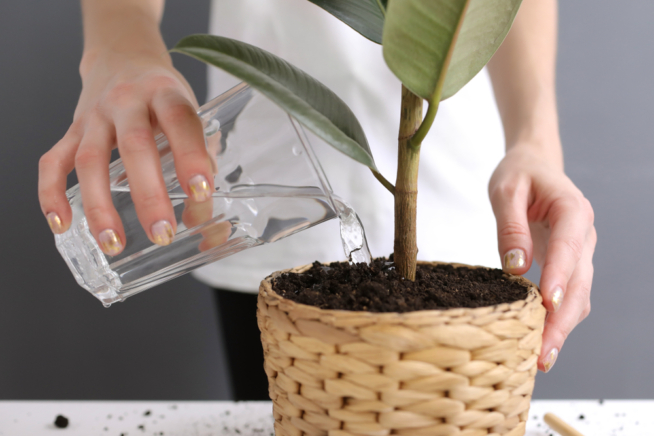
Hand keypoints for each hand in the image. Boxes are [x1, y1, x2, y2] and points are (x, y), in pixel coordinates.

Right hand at [38, 48, 212, 254]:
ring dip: (100, 206)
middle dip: (149, 194)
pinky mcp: (71, 129)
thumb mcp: (193, 116)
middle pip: (135, 146)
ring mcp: (95, 115)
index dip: (191, 156)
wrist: (123, 57)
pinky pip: (53, 162)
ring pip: (90, 160)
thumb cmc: (165, 98)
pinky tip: (62, 225)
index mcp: (166, 94)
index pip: (180, 121)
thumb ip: (203, 161)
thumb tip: (204, 220)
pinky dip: (53, 194)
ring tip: (114, 243)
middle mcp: (128, 100)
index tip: (201, 193)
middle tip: (163, 233)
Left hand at [489, 144, 595, 371]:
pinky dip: (558, 320)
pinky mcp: (570, 265)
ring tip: (541, 359)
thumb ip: (510, 227)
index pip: (569, 246)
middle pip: (579, 283)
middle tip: (542, 353)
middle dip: (562, 319)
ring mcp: (581, 252)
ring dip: (562, 328)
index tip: (547, 305)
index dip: (559, 277)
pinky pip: (570, 296)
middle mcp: (584, 235)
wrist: (534, 165)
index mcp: (572, 210)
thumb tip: (515, 268)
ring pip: (579, 296)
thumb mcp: (505, 191)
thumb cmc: (519, 174)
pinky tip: (541, 341)